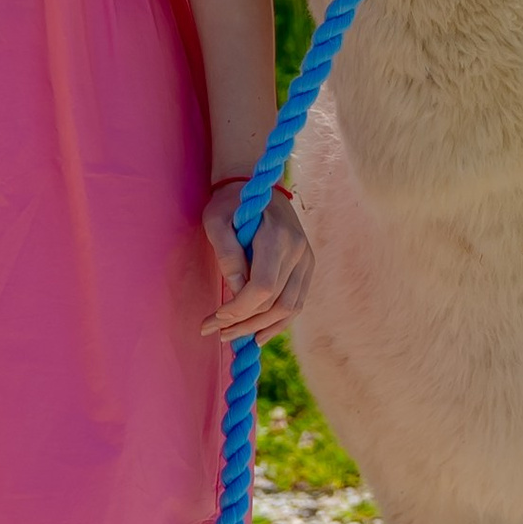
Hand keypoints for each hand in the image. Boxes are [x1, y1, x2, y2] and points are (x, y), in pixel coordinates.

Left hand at [201, 180, 312, 343]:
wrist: (259, 186)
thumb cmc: (230, 204)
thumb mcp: (216, 221)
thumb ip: (227, 255)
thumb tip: (236, 292)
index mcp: (276, 237)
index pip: (263, 287)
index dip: (239, 309)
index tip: (215, 317)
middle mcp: (298, 250)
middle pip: (275, 303)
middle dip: (244, 323)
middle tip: (216, 332)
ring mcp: (306, 260)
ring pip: (290, 309)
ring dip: (260, 328)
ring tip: (233, 336)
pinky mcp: (307, 267)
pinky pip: (296, 303)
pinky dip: (277, 323)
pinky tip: (258, 334)